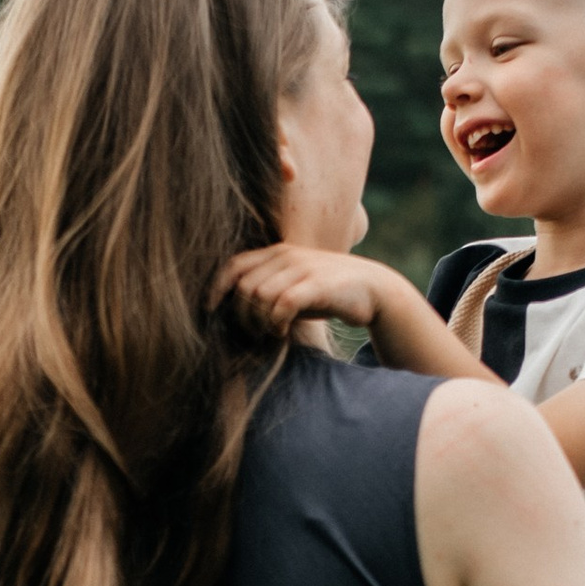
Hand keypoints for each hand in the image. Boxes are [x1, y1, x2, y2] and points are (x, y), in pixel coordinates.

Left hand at [219, 242, 390, 335]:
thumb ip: (267, 289)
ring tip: (272, 332)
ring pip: (260, 296)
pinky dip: (277, 322)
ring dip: (260, 321)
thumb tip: (233, 311)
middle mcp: (286, 255)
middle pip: (243, 286)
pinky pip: (282, 303)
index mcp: (277, 252)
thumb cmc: (327, 293)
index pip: (234, 265)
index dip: (216, 288)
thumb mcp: (293, 285)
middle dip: (242, 315)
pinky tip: (283, 331)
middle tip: (255, 332)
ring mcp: (302, 267)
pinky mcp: (317, 283)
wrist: (374, 289)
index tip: (210, 310)